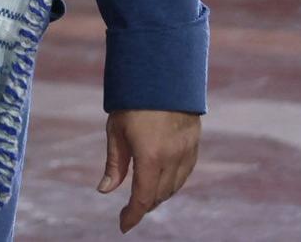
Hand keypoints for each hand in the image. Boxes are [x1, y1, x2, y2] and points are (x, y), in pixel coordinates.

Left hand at [98, 109, 200, 230]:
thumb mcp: (116, 131)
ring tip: (143, 198)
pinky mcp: (194, 145)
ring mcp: (187, 152)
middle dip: (144, 206)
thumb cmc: (132, 102)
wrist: (163, 76)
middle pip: (159, 195)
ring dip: (158, 196)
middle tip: (129, 211)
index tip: (123, 225)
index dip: (133, 215)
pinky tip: (161, 182)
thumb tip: (105, 191)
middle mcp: (172, 159)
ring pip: (174, 187)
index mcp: (150, 156)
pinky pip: (184, 174)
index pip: (142, 197)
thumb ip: (114, 164)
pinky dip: (172, 184)